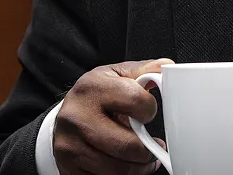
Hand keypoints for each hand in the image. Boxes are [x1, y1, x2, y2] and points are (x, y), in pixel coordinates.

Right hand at [53, 58, 173, 174]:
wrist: (65, 117)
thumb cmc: (96, 96)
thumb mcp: (117, 75)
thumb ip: (144, 70)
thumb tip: (166, 67)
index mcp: (92, 88)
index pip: (137, 101)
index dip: (150, 110)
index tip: (148, 113)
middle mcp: (77, 117)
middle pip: (128, 145)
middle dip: (148, 149)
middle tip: (154, 146)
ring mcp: (70, 146)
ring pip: (117, 169)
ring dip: (138, 167)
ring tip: (143, 158)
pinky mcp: (68, 168)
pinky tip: (126, 167)